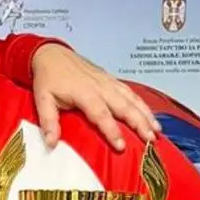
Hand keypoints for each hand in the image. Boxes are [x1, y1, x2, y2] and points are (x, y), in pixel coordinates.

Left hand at [30, 44, 160, 150]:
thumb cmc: (48, 78)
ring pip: (132, 99)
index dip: (112, 130)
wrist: (51, 53)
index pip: (101, 114)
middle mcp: (100, 87)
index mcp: (84, 93)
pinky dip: (143, 104)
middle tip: (150, 140)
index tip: (121, 146)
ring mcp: (108, 82)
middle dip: (139, 123)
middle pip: (124, 107)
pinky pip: (131, 92)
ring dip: (146, 115)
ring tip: (157, 131)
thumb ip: (48, 121)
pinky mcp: (111, 79)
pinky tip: (151, 116)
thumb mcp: (42, 99)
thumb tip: (51, 143)